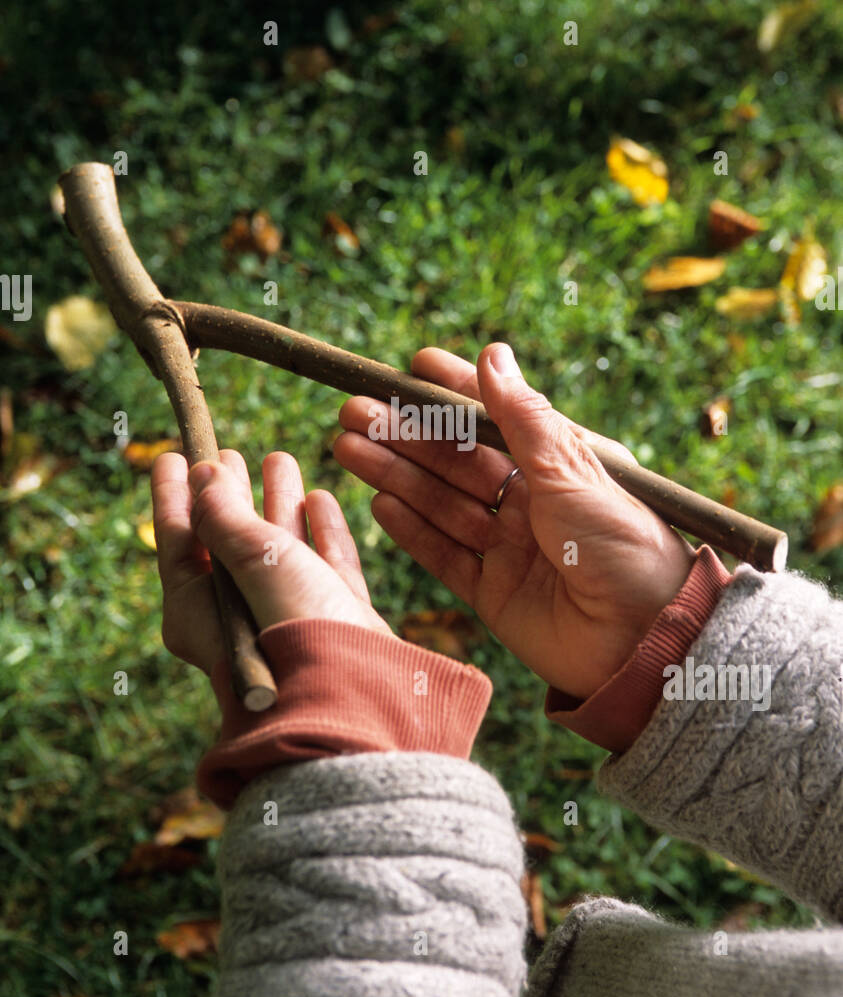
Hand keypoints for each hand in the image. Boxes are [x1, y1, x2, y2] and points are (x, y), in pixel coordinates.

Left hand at [150, 449, 390, 677]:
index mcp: (199, 612)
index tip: (174, 455)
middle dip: (230, 493)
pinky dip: (320, 531)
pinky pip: (323, 565)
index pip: (178, 542)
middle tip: (229, 453)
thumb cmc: (292, 627)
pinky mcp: (333, 619)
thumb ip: (225, 516)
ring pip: (281, 549)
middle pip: (230, 541)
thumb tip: (204, 475)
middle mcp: (239, 617)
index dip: (176, 495)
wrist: (357, 693)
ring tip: (279, 457)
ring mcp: (289, 617)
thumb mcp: (250, 560)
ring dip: (278, 501)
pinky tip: (319, 498)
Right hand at [333, 343, 693, 698]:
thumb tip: (492, 354)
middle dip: (405, 434)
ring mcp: (509, 547)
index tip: (411, 367)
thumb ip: (524, 419)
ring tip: (348, 447)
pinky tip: (378, 504)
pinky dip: (411, 530)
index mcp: (560, 463)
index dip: (453, 392)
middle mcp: (532, 501)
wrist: (646, 642)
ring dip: (395, 474)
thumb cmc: (626, 548)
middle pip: (455, 460)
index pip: (495, 418)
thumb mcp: (574, 472)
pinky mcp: (494, 592)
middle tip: (355, 411)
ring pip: (440, 502)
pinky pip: (443, 555)